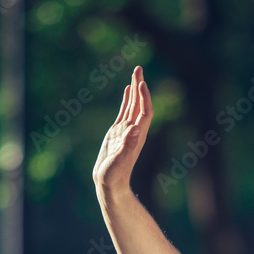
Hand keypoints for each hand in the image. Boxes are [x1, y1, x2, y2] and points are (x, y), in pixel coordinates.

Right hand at [92, 66, 152, 190]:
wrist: (109, 184)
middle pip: (140, 104)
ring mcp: (126, 130)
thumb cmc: (114, 176)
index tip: (141, 83)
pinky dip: (127, 100)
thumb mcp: (120, 161)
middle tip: (138, 68)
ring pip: (133, 105)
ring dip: (135, 89)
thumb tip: (134, 128)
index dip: (144, 98)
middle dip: (140, 87)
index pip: (144, 112)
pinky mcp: (117, 132)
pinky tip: (128, 90)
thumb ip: (127, 145)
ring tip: (135, 73)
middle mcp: (133, 130)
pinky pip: (124, 112)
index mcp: (136, 136)